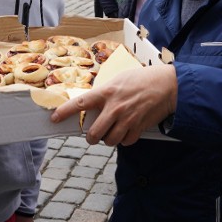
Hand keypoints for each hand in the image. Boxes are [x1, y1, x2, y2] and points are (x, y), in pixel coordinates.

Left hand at [51, 65, 176, 146]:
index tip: (54, 118)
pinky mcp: (139, 127)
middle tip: (93, 134)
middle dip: (91, 137)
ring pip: (109, 141)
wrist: (167, 85)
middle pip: (94, 133)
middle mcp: (115, 107)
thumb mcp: (118, 79)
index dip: (64, 112)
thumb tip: (91, 102)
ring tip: (111, 132)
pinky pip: (126, 142)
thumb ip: (104, 92)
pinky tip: (126, 132)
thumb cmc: (142, 79)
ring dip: (108, 139)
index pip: (80, 104)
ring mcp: (127, 119)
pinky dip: (124, 140)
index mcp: (107, 92)